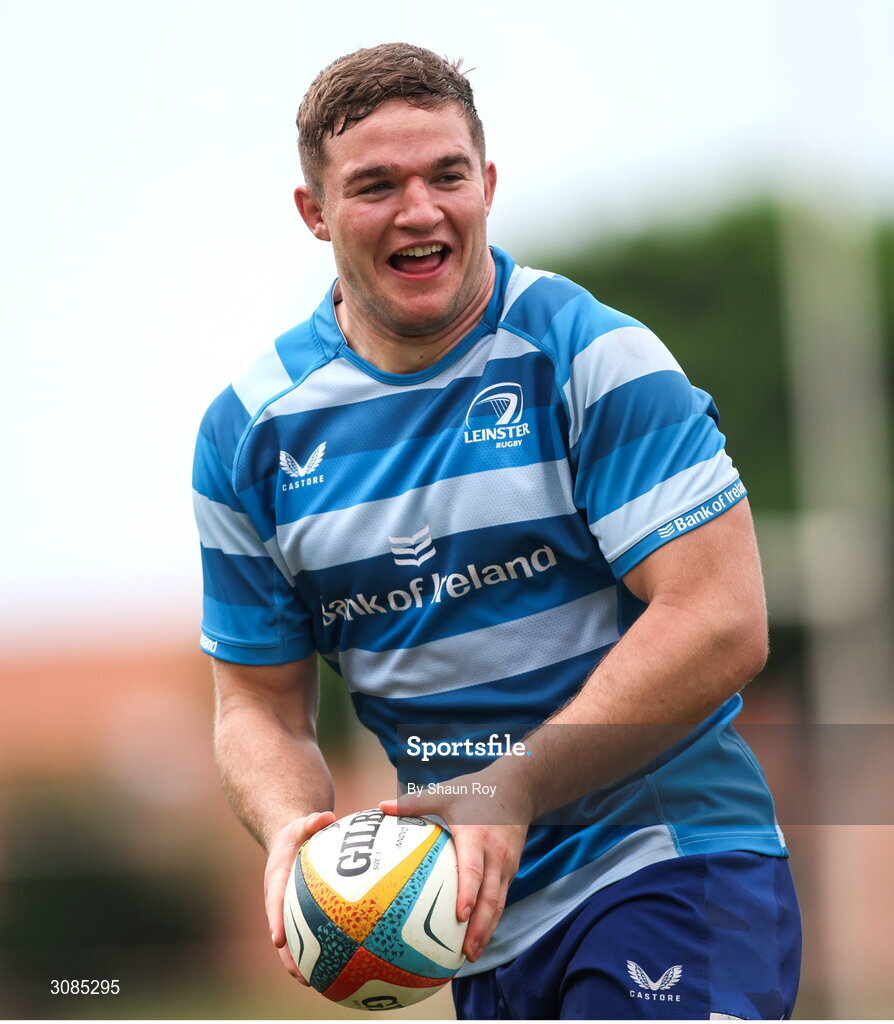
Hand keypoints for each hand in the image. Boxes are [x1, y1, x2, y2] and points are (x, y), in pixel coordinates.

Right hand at [264, 810, 335, 981]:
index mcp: (277, 879)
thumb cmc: (297, 832)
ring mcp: (289, 908)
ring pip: (293, 939)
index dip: (276, 920)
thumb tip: (327, 816)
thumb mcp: (303, 822)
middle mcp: (280, 899)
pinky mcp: (300, 912)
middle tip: (300, 975)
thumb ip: (313, 820)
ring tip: (314, 983)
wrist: (288, 838)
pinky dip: (315, 948)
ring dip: (300, 960)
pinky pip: (307, 932)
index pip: (275, 902)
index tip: (278, 938)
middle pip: (282, 931)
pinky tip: (333, 965)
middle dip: (288, 955)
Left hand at [379, 772, 530, 963]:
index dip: (468, 893)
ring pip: (499, 903)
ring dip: (487, 930)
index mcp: (477, 837)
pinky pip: (501, 898)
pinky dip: (491, 919)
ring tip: (471, 954)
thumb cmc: (476, 792)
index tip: (459, 916)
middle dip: (480, 927)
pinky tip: (478, 937)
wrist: (516, 788)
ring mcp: (506, 865)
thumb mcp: (446, 793)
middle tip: (465, 952)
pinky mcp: (510, 871)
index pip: (474, 869)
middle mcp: (495, 855)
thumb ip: (414, 803)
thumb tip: (380, 807)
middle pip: (491, 897)